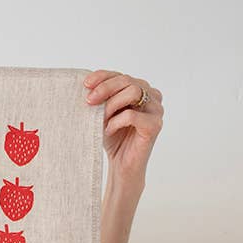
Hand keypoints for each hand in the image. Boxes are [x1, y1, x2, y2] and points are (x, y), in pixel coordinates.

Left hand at [83, 69, 162, 190]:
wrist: (122, 166)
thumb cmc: (114, 139)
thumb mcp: (104, 113)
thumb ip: (103, 97)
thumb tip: (88, 84)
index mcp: (141, 89)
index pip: (121, 75)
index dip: (103, 77)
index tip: (86, 84)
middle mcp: (152, 96)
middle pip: (128, 80)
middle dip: (105, 88)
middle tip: (89, 101)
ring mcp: (156, 109)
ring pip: (133, 92)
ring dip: (111, 104)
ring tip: (101, 119)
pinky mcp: (155, 125)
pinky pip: (132, 115)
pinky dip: (116, 122)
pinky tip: (108, 131)